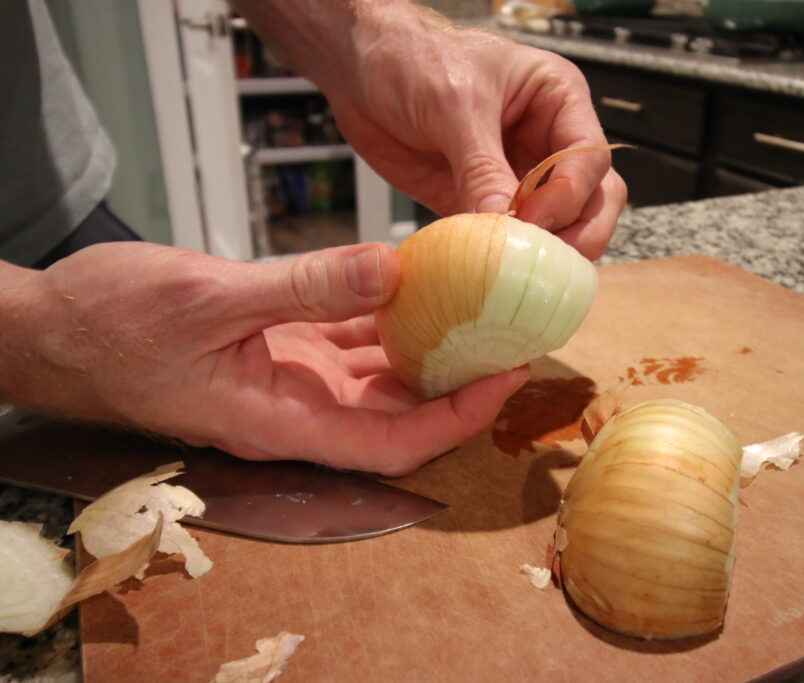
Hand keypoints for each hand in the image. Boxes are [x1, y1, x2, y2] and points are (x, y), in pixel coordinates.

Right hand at [1, 242, 528, 474]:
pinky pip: (348, 342)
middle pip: (399, 414)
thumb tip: (391, 270)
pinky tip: (418, 286)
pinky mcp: (279, 350)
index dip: (457, 418)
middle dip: (459, 381)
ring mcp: (287, 381)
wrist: (51, 327)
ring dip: (429, 348)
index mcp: (279, 421)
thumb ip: (303, 287)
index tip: (507, 376)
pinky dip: (385, 319)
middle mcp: (294, 410)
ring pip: (379, 377)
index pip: (392, 441)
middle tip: (512, 332)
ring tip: (482, 308)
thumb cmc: (109, 325)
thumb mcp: (209, 299)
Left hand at [235, 0, 627, 259]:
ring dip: (545, 253)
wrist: (359, 69)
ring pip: (558, 227)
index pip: (589, 159)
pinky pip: (506, 241)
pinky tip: (485, 273)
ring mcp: (518, 177)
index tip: (533, 220)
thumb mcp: (454, 105)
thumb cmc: (412, 58)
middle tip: (545, 261)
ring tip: (518, 272)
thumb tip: (504, 227)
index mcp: (558, 101)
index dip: (569, 195)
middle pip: (592, 200)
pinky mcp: (483, 204)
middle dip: (577, 234)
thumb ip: (482, 168)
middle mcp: (546, 142)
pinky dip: (501, 261)